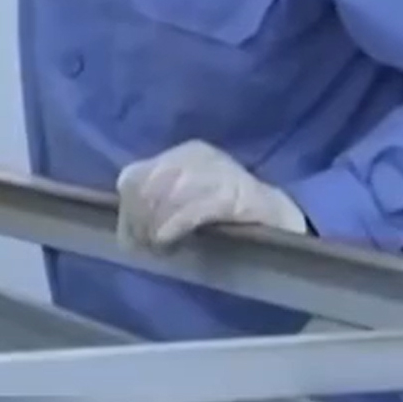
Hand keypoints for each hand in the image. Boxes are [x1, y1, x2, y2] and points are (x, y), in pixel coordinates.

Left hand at [116, 140, 309, 250]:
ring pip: (166, 196)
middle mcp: (196, 155)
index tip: (130, 238)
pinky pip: (192, 208)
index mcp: (181, 154)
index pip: (134, 176)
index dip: (126, 209)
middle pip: (146, 187)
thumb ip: (158, 204)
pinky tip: (171, 241)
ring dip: (155, 227)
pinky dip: (175, 226)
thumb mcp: (186, 198)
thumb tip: (127, 231)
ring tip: (159, 248)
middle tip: (144, 247)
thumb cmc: (225, 214)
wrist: (276, 214)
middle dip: (138, 221)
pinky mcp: (235, 192)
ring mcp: (217, 170)